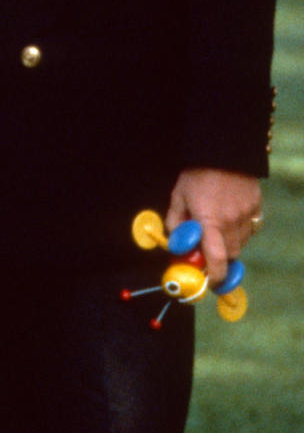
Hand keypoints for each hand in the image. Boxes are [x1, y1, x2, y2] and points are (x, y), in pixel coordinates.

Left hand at [164, 168, 261, 285]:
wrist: (224, 149)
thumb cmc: (197, 174)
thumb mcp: (178, 196)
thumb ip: (175, 222)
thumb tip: (176, 244)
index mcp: (210, 220)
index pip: (216, 258)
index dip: (214, 276)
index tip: (210, 283)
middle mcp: (232, 221)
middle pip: (230, 255)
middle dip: (220, 259)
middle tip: (208, 252)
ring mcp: (247, 214)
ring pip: (241, 243)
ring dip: (229, 244)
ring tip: (217, 228)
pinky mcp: (257, 207)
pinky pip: (250, 229)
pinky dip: (240, 231)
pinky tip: (229, 218)